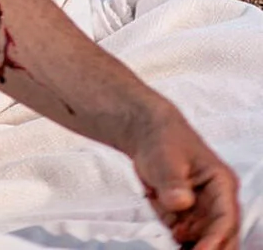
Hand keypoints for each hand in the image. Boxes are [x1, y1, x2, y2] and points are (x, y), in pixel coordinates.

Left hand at [132, 105, 238, 249]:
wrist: (147, 135)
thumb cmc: (163, 138)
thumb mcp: (166, 157)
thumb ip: (173, 183)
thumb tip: (181, 202)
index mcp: (221, 183)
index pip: (225, 219)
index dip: (214, 240)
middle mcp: (216, 201)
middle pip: (222, 236)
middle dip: (209, 248)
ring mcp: (202, 212)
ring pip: (206, 242)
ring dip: (194, 247)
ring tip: (177, 241)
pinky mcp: (187, 218)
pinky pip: (188, 240)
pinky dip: (182, 245)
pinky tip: (173, 240)